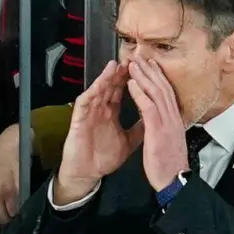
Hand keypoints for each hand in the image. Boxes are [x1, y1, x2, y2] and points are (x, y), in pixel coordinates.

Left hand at [0, 124, 22, 233]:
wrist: (12, 141)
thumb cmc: (2, 159)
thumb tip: (1, 216)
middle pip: (1, 223)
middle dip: (7, 229)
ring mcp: (5, 194)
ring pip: (12, 217)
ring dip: (18, 220)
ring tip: (25, 223)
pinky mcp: (18, 188)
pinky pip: (22, 207)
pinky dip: (26, 211)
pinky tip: (32, 212)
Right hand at [55, 61, 142, 203]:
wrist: (87, 174)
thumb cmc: (103, 158)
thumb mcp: (128, 142)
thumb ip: (139, 129)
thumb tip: (154, 118)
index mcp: (112, 113)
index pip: (122, 91)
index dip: (132, 80)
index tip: (143, 68)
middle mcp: (101, 109)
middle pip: (111, 86)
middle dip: (121, 73)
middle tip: (132, 60)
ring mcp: (89, 113)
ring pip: (98, 90)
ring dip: (106, 78)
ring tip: (116, 66)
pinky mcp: (79, 119)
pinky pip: (85, 102)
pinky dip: (92, 92)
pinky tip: (99, 84)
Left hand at [125, 58, 190, 191]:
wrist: (174, 181)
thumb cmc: (169, 166)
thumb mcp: (169, 143)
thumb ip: (166, 129)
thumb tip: (163, 122)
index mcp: (175, 121)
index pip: (168, 93)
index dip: (159, 78)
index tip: (151, 66)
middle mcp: (173, 118)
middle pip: (163, 87)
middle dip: (150, 71)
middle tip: (140, 56)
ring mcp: (167, 123)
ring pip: (156, 92)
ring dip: (143, 76)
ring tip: (133, 63)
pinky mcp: (158, 130)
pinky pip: (148, 107)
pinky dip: (140, 93)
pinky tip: (131, 83)